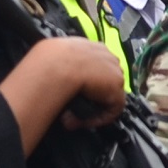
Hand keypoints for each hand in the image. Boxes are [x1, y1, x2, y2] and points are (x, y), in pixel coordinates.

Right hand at [0, 39, 127, 148]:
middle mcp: (107, 56)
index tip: (75, 92)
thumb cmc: (51, 59)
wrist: (57, 65)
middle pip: (108, 79)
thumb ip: (64, 64)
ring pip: (110, 95)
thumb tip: (59, 77)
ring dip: (94, 107)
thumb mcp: (57, 55)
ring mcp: (115, 72)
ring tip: (75, 117)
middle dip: (94, 95)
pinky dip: (97, 118)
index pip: (99, 64)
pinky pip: (112, 109)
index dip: (90, 81)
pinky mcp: (116, 89)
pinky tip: (81, 121)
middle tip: (76, 107)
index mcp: (93, 46)